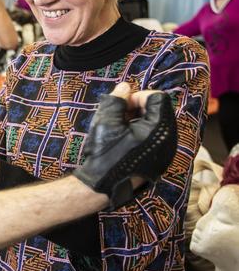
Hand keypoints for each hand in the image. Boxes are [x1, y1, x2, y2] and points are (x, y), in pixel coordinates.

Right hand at [74, 82, 177, 207]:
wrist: (103, 184)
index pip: (158, 98)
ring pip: (159, 123)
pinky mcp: (161, 160)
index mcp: (158, 128)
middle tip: (121, 114)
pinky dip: (144, 132)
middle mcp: (168, 140)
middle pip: (161, 110)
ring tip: (121, 127)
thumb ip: (117, 100)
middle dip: (140, 107)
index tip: (123, 104)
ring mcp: (167, 152)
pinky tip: (127, 138)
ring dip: (141, 119)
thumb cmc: (104, 152)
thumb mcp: (106, 121)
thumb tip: (125, 86)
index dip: (139, 96)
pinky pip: (158, 137)